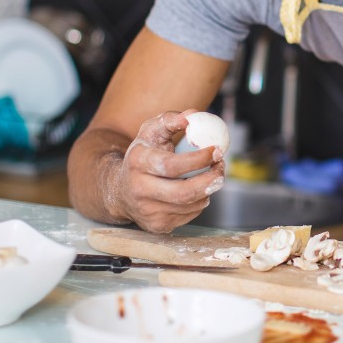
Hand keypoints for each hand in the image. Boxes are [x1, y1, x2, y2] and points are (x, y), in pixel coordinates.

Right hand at [108, 110, 225, 233]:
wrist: (120, 189)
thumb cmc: (143, 156)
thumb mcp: (151, 132)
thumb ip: (171, 120)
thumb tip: (192, 116)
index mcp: (137, 163)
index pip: (172, 165)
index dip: (198, 160)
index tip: (216, 151)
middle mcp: (139, 190)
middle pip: (183, 192)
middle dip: (210, 180)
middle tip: (221, 168)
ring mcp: (147, 211)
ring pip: (191, 204)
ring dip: (208, 190)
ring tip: (210, 176)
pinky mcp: (157, 226)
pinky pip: (189, 215)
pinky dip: (199, 202)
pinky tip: (195, 191)